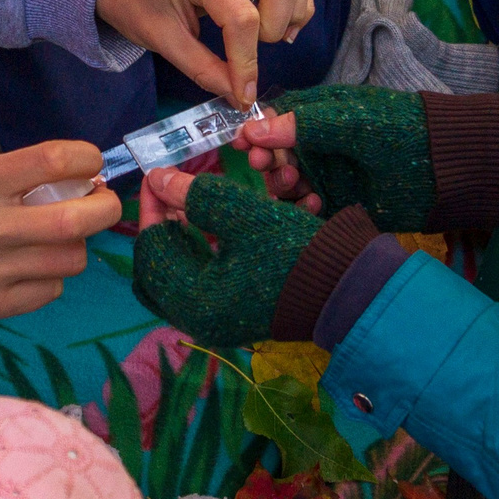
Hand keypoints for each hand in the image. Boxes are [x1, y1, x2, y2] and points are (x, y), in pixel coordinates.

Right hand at [0, 143, 120, 318]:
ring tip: (55, 239)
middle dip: (106, 207)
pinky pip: (52, 290)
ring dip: (75, 245)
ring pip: (72, 259)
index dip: (87, 158)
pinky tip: (30, 266)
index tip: (91, 163)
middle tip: (102, 202)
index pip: (53, 160)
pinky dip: (51, 276)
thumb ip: (24, 176)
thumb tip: (87, 180)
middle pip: (77, 219)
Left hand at [98, 0, 314, 106]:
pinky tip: (272, 21)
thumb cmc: (135, 3)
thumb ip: (202, 68)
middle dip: (277, 24)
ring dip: (292, 10)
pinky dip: (293, 0)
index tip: (243, 94)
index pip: (242, 17)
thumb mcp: (161, 40)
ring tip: (267, 34)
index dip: (247, 63)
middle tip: (255, 45)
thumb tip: (239, 96)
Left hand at [130, 173, 321, 348]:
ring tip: (185, 205)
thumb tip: (158, 180)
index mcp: (193, 300)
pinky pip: (197, 287)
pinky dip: (195, 256)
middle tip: (166, 195)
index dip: (151, 207)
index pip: (151, 250)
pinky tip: (207, 228)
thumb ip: (195, 195)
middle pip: (155, 271)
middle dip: (158, 229)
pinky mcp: (233, 319)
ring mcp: (215, 323)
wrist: (347, 289)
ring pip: (176, 279)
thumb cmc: (294, 251)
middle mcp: (197, 320)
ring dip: (176, 241)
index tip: (157, 175)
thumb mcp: (244, 214)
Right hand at [236, 85, 432, 230]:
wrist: (443, 168)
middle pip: (274, 157)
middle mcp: (317, 147)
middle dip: (267, 162)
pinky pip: (306, 212)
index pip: (274, 122)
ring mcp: (327, 178)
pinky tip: (315, 204)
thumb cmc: (398, 130)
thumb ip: (303, 124)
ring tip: (296, 184)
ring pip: (286, 186)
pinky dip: (303, 210)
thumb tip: (252, 129)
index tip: (242, 145)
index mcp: (318, 117)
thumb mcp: (349, 121)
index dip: (256, 133)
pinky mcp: (337, 206)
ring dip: (282, 186)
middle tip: (269, 167)